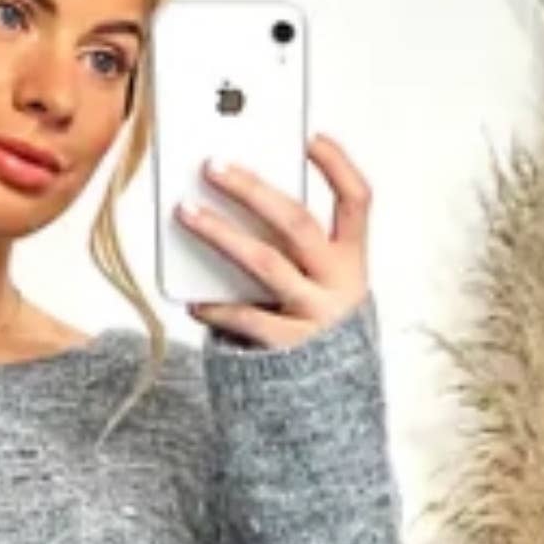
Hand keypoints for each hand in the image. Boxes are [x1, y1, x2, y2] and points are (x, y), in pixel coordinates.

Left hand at [175, 131, 370, 350]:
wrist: (333, 406)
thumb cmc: (319, 332)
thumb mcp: (324, 286)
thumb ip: (296, 251)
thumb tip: (242, 204)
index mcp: (353, 262)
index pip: (356, 202)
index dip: (337, 166)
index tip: (310, 137)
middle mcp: (339, 285)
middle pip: (297, 223)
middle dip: (253, 189)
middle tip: (213, 165)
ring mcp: (315, 317)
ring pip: (265, 262)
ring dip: (221, 233)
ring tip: (186, 212)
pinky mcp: (289, 350)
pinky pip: (245, 318)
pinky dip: (216, 307)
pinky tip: (193, 298)